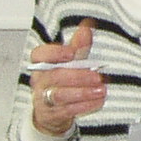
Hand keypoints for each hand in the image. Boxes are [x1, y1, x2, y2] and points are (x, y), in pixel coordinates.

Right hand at [26, 22, 103, 137]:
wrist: (52, 112)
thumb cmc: (61, 82)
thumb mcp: (70, 62)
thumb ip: (78, 45)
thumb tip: (87, 26)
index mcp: (41, 64)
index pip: (40, 55)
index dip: (54, 53)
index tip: (71, 52)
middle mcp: (40, 81)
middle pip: (55, 76)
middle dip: (77, 76)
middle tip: (97, 75)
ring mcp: (44, 99)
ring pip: (60, 95)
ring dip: (82, 92)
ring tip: (100, 89)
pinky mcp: (52, 114)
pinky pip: (67, 110)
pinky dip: (84, 105)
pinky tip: (98, 100)